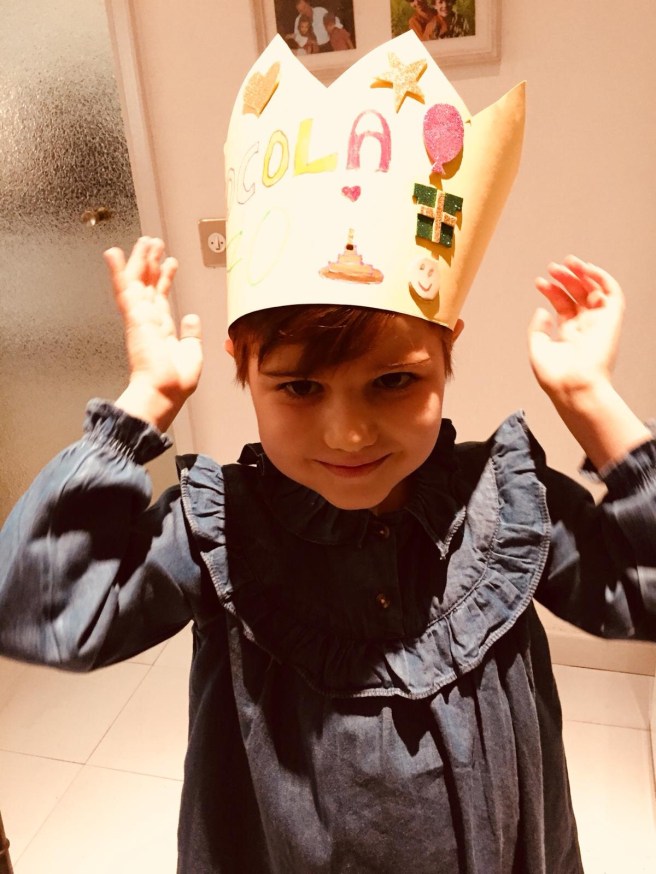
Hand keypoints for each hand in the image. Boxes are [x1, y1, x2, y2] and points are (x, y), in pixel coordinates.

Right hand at [104, 237, 201, 431]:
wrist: (164, 393)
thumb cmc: (175, 383)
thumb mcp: (192, 353)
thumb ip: (191, 334)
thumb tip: (192, 318)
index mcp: (162, 331)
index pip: (161, 298)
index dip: (165, 279)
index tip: (169, 262)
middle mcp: (149, 322)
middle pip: (147, 285)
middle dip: (151, 263)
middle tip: (154, 243)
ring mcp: (140, 318)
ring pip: (137, 282)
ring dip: (139, 260)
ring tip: (146, 241)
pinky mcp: (133, 318)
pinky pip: (124, 290)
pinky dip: (117, 271)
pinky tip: (113, 253)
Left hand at [528, 256, 623, 402]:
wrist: (573, 387)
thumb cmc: (555, 376)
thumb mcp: (538, 348)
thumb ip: (538, 328)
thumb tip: (542, 310)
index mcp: (570, 335)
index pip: (563, 305)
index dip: (552, 291)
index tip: (539, 282)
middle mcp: (586, 327)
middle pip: (578, 295)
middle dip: (566, 279)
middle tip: (553, 268)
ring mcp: (599, 323)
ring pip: (594, 290)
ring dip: (582, 274)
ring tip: (566, 264)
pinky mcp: (611, 320)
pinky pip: (612, 293)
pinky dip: (602, 277)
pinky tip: (586, 269)